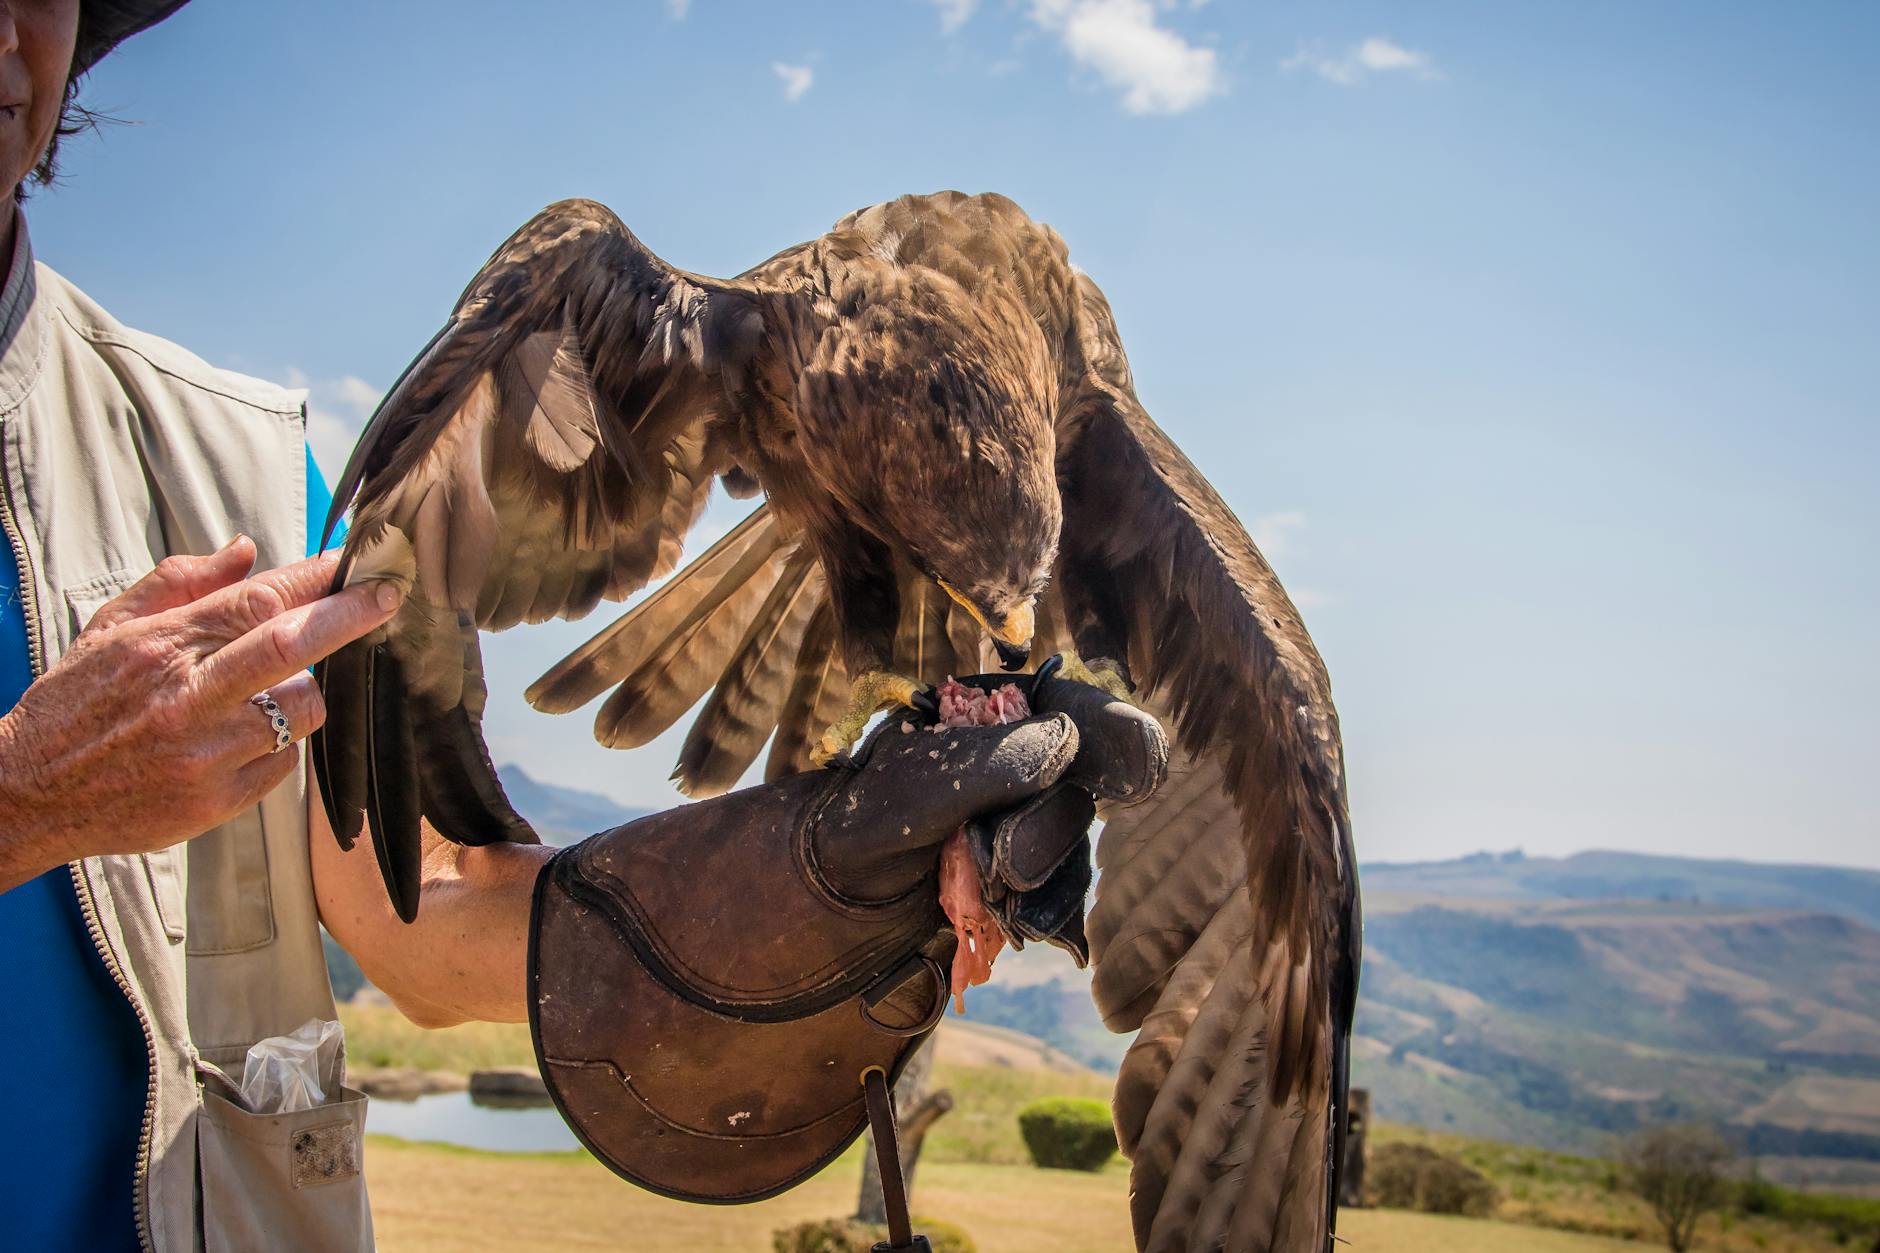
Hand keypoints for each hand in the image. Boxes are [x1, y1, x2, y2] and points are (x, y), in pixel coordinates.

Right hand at [0, 536, 402, 889]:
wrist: (29, 793)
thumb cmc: (76, 704)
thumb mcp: (110, 629)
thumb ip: (180, 584)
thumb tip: (247, 550)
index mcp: (161, 647)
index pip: (256, 601)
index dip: (315, 579)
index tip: (356, 563)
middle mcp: (186, 698)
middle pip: (289, 646)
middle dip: (348, 615)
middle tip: (387, 595)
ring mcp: (204, 754)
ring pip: (300, 710)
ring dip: (303, 693)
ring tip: (266, 695)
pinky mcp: (217, 802)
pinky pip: (283, 763)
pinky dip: (277, 746)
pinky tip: (240, 742)